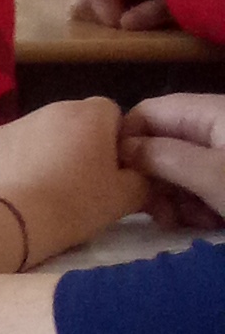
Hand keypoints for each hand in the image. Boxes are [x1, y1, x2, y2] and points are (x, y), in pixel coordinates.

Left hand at [0, 95, 145, 256]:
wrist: (9, 223)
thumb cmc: (75, 205)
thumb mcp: (127, 196)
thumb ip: (144, 176)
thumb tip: (143, 170)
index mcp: (88, 114)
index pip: (110, 115)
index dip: (112, 142)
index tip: (108, 171)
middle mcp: (46, 109)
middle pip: (69, 124)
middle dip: (73, 147)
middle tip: (73, 186)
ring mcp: (5, 125)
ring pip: (32, 137)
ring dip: (38, 157)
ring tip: (37, 194)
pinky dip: (3, 169)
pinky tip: (6, 195)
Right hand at [121, 94, 224, 229]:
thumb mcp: (210, 174)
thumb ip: (161, 156)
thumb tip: (121, 149)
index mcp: (210, 112)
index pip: (147, 112)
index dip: (126, 141)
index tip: (118, 178)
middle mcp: (215, 127)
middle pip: (161, 143)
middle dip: (152, 179)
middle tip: (154, 211)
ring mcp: (224, 154)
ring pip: (178, 169)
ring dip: (172, 198)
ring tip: (184, 221)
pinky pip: (200, 184)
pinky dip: (196, 204)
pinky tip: (205, 221)